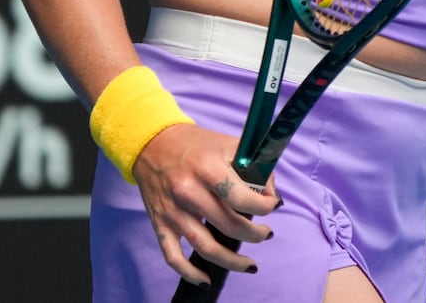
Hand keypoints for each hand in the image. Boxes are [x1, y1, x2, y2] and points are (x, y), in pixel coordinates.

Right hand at [132, 122, 279, 284]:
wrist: (153, 144)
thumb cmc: (196, 144)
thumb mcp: (229, 145)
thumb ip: (254, 167)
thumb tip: (271, 194)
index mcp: (207, 169)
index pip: (241, 198)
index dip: (263, 206)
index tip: (272, 206)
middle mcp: (188, 192)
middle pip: (229, 225)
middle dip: (255, 234)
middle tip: (266, 234)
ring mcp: (172, 212)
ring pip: (206, 247)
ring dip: (232, 261)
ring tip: (251, 265)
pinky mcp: (160, 224)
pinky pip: (173, 257)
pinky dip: (190, 273)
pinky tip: (206, 279)